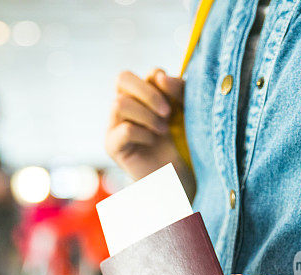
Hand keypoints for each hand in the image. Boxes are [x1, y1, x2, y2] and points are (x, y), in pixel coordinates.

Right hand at [105, 69, 192, 184]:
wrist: (184, 176)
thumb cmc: (187, 143)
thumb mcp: (188, 109)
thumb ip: (177, 89)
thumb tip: (159, 76)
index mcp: (142, 95)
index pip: (145, 73)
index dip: (160, 81)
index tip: (176, 102)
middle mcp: (125, 107)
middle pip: (122, 78)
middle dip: (148, 92)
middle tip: (168, 113)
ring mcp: (115, 126)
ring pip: (119, 103)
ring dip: (147, 116)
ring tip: (163, 131)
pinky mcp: (112, 146)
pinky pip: (124, 130)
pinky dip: (143, 134)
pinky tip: (152, 142)